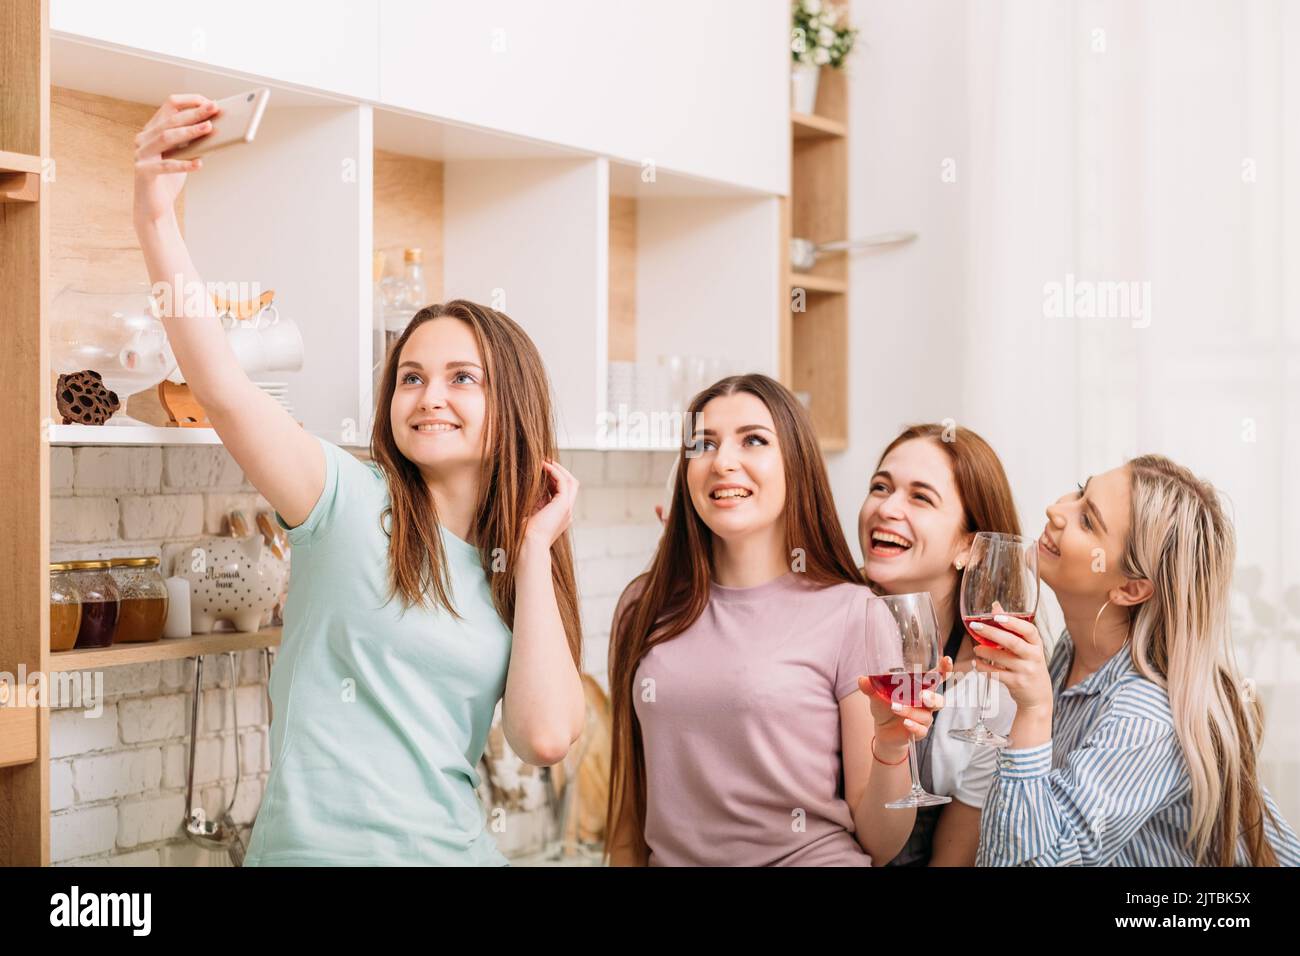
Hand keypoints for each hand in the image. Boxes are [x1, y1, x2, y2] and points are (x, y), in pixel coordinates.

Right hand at [133, 94, 220, 224]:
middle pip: (171, 120)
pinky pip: (165, 166)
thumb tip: (216, 126)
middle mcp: (144, 138)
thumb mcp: (183, 154)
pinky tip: (199, 163)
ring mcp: (141, 154)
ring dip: (190, 131)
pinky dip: (183, 164)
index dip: (190, 102)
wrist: (154, 205)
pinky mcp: (143, 172)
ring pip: (166, 137)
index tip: (210, 102)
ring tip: (209, 128)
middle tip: (214, 109)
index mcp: (153, 129)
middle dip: (194, 113)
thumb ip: (193, 140)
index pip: (169, 105)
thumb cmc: (170, 178)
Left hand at [521, 460, 578, 551]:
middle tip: (544, 461)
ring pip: (570, 481)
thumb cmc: (522, 533)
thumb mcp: (528, 512)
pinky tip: (543, 465)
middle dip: (558, 471)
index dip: (552, 478)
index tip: (539, 469)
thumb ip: (532, 499)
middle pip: (569, 485)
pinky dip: (554, 471)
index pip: (560, 492)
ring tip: (544, 460)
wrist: (527, 545)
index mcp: (558, 516)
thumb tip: (526, 482)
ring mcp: (567, 509)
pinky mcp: (564, 505)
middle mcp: (566, 512)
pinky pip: (563, 481)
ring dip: (558, 469)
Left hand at [859, 655, 952, 754]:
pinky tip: (905, 723)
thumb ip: (871, 687)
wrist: (883, 730)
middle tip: (921, 695)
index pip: (936, 678)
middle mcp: (925, 703)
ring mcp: (924, 718)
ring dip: (911, 711)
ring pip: (926, 715)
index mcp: (919, 688)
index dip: (944, 669)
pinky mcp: (919, 731)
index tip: (946, 660)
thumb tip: (862, 679)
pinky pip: (921, 729)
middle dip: (932, 697)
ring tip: (895, 707)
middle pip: (938, 700)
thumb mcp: (876, 695)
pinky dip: (914, 726)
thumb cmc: (885, 706)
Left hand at [971, 602, 1052, 712]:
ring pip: (1002, 658)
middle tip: (976, 626)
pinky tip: (976, 663)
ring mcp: (1026, 671)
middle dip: (992, 633)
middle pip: (1012, 642)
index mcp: (1037, 645)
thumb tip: (996, 606)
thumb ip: (1012, 628)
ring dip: (985, 651)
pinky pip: (996, 673)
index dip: (1013, 622)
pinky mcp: (1016, 683)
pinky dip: (983, 667)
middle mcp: (1034, 657)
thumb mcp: (1026, 648)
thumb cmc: (1028, 666)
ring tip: (976, 648)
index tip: (997, 616)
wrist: (1038, 697)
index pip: (1029, 630)